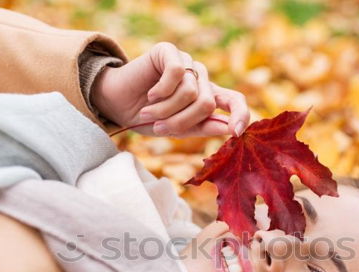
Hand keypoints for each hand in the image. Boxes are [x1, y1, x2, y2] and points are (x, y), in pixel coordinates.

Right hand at [90, 42, 249, 137]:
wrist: (117, 104)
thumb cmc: (147, 118)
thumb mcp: (177, 130)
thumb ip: (202, 127)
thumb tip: (229, 128)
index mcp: (207, 97)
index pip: (235, 101)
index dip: (241, 114)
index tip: (236, 132)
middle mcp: (200, 78)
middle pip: (207, 103)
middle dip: (181, 121)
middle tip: (160, 128)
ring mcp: (186, 63)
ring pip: (191, 92)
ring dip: (166, 109)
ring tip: (149, 113)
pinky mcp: (170, 52)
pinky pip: (176, 74)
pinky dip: (161, 90)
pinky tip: (150, 94)